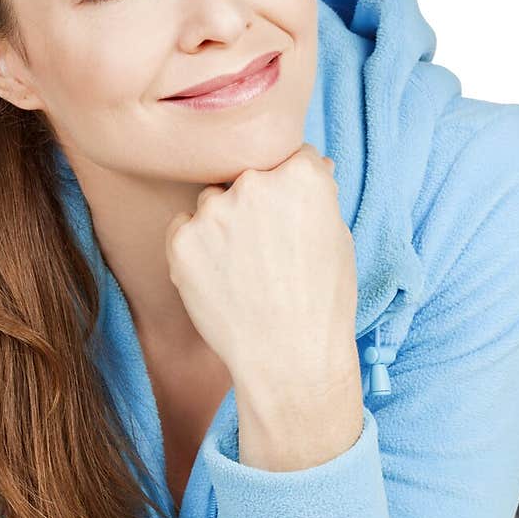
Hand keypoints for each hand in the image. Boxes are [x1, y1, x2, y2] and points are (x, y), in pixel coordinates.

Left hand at [164, 144, 357, 394]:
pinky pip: (183, 230)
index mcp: (301, 176)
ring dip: (222, 226)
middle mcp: (254, 183)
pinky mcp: (181, 240)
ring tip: (244, 272)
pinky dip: (196, 250)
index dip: (291, 191)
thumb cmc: (322, 304)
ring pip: (212, 204)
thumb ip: (315, 195)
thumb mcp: (337, 239)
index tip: (291, 220)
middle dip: (254, 206)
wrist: (289, 359)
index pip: (289, 158)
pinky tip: (221, 281)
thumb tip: (307, 163)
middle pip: (246, 178)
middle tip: (267, 253)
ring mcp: (213, 211)